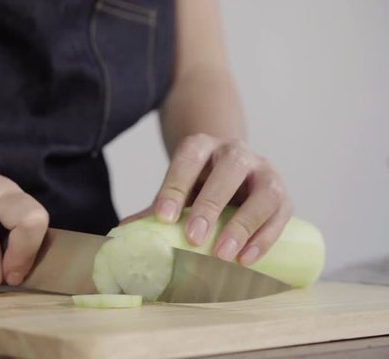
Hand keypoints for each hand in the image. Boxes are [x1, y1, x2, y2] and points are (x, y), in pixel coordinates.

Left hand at [124, 133, 291, 265]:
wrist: (233, 172)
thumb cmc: (199, 184)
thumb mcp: (177, 190)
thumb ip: (156, 208)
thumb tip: (123, 232)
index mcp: (202, 146)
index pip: (188, 159)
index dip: (175, 187)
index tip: (164, 218)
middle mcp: (235, 152)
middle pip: (229, 170)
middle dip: (211, 204)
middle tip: (194, 237)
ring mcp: (264, 171)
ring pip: (263, 191)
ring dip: (244, 224)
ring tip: (223, 255)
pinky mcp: (283, 195)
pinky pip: (280, 213)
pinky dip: (264, 238)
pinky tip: (246, 259)